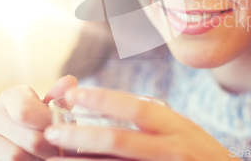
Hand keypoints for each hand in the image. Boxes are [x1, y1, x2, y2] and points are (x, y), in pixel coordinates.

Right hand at [0, 75, 77, 160]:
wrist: (16, 146)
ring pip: (17, 156)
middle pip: (29, 137)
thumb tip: (70, 81)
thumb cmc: (39, 125)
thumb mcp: (50, 112)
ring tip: (49, 158)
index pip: (26, 110)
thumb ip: (59, 99)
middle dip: (50, 148)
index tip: (62, 133)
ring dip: (38, 159)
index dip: (48, 125)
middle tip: (60, 151)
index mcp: (11, 95)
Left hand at [44, 87, 237, 160]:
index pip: (137, 108)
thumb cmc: (200, 154)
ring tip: (53, 156)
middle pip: (121, 140)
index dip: (104, 100)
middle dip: (82, 135)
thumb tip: (112, 105)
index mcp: (177, 127)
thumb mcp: (183, 130)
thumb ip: (154, 120)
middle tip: (50, 131)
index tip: (73, 95)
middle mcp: (172, 148)